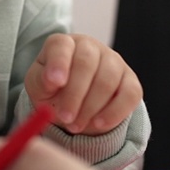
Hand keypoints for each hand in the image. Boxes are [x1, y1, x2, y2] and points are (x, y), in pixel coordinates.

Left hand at [24, 33, 141, 133]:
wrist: (73, 104)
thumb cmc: (53, 90)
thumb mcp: (39, 86)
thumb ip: (42, 81)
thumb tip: (52, 80)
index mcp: (64, 44)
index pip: (62, 45)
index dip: (59, 63)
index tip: (55, 83)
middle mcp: (90, 46)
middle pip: (86, 63)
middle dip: (75, 94)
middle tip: (65, 118)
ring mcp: (113, 61)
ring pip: (108, 80)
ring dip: (91, 107)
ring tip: (75, 125)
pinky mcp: (130, 80)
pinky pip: (130, 94)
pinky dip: (115, 112)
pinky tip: (99, 124)